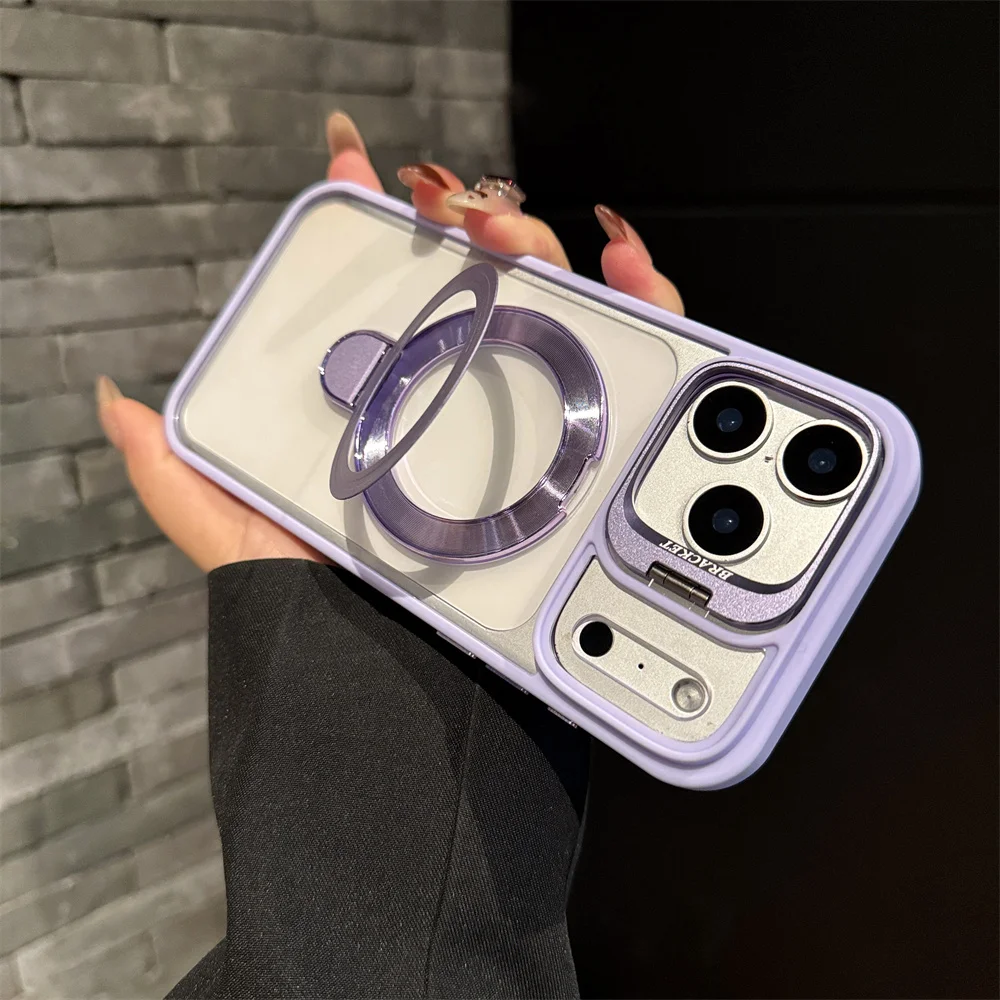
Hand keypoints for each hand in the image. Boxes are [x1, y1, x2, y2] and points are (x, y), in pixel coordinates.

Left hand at [99, 111, 684, 572]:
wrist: (407, 695)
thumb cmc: (327, 616)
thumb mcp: (241, 541)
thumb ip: (181, 478)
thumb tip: (121, 406)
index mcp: (390, 411)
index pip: (389, 296)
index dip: (373, 221)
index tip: (355, 167)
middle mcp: (463, 409)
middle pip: (481, 285)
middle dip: (471, 220)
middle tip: (448, 213)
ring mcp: (531, 426)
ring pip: (558, 305)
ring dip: (543, 245)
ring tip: (508, 237)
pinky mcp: (592, 456)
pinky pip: (635, 365)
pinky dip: (641, 300)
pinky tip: (619, 271)